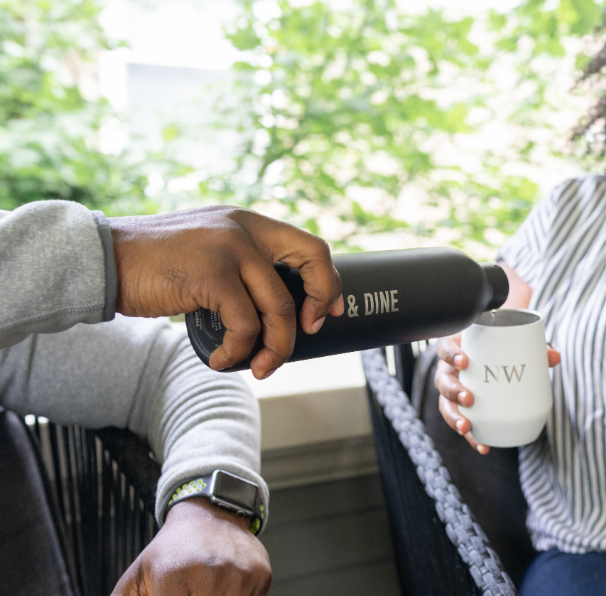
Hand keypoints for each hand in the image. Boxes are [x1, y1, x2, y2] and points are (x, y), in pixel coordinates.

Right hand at [109, 206, 343, 378]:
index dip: (327, 280)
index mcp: (249, 223)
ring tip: (259, 366)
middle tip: (308, 334)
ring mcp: (230, 248)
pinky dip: (238, 351)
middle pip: (313, 261)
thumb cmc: (155, 266)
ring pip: (280, 307)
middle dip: (320, 303)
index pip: (309, 245)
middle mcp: (245, 229)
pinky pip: (245, 325)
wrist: (103, 261)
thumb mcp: (207, 248)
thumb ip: (240, 262)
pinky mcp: (212, 275)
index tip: (326, 311)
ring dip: (275, 347)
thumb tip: (278, 307)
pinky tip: (221, 359)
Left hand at [111, 499, 270, 595]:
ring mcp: (239, 575)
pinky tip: (227, 588)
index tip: (174, 593)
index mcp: (171, 576)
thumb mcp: (138, 576)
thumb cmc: (172, 550)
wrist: (211, 512)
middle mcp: (208, 574)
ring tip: (205, 589)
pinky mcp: (261, 574)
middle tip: (190, 589)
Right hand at [435, 334, 559, 453]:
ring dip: (454, 418)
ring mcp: (453, 391)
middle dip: (453, 392)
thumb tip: (554, 357)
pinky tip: (483, 446)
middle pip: (442, 381)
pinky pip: (462, 424)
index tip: (464, 362)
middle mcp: (450, 371)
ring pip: (446, 405)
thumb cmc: (501, 347)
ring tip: (467, 426)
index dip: (450, 355)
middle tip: (469, 399)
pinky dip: (472, 437)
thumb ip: (533, 348)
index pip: (445, 349)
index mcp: (458, 350)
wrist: (498, 361)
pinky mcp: (462, 410)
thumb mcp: (514, 344)